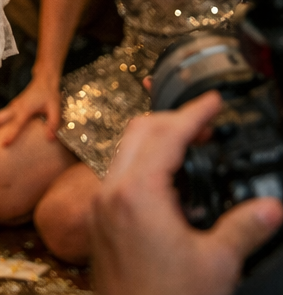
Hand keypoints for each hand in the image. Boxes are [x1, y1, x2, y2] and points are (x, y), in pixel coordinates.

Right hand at [0, 76, 62, 143]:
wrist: (43, 80)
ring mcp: (12, 107)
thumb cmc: (49, 95)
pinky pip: (0, 116)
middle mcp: (15, 108)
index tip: (3, 144)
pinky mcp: (12, 107)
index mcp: (25, 109)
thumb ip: (53, 124)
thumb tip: (49, 138)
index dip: (11, 134)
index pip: (17, 124)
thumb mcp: (55, 109)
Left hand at [92, 91, 282, 294]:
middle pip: (138, 131)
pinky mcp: (99, 221)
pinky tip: (168, 181)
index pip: (166, 134)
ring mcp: (100, 205)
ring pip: (123, 150)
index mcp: (137, 192)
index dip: (194, 113)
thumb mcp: (218, 263)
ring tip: (191, 148)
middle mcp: (110, 191)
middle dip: (172, 119)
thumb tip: (272, 207)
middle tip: (206, 123)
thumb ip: (246, 227)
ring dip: (155, 140)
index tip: (212, 100)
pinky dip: (142, 163)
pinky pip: (117, 174)